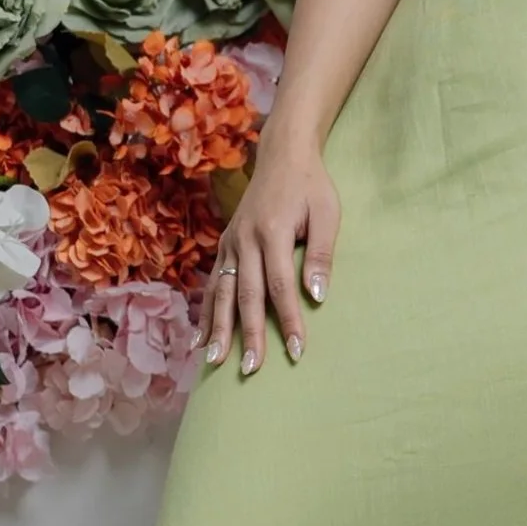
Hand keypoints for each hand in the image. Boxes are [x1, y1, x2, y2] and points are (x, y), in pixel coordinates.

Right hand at [198, 140, 341, 376]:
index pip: (281, 286)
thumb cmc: (311, 186)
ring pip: (223, 292)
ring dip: (219, 329)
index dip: (288, 320)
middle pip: (247, 295)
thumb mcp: (326, 212)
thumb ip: (321, 253)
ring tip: (216, 361)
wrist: (283, 156)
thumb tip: (318, 296)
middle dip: (249, 334)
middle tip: (251, 369)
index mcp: (272, 231)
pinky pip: (213, 283)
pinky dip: (205, 312)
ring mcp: (231, 242)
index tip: (296, 350)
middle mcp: (245, 240)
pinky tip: (200, 339)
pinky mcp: (224, 245)